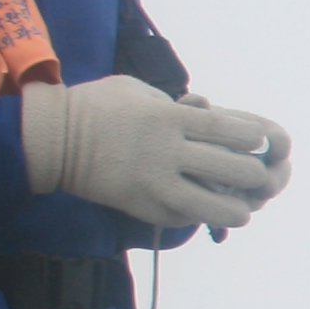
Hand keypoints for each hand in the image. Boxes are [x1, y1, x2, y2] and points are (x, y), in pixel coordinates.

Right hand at [17, 76, 291, 228]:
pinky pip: (185, 218)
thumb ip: (176, 104)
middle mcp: (167, 151)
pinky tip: (208, 210)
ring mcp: (155, 183)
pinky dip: (203, 216)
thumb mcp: (138, 90)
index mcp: (169, 117)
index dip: (255, 140)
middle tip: (254, 175)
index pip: (232, 132)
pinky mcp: (144, 207)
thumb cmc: (97, 107)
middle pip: (234, 170)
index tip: (256, 143)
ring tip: (241, 206)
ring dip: (236, 208)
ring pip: (216, 206)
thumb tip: (209, 112)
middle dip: (254, 175)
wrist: (53, 140)